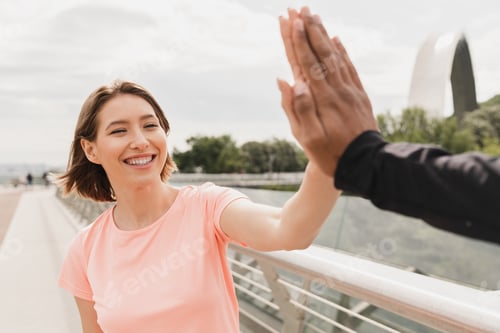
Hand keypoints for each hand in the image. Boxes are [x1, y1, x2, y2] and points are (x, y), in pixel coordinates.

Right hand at [278, 7, 377, 176]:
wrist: (365, 163)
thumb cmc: (331, 153)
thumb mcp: (307, 138)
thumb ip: (298, 108)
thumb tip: (288, 80)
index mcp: (322, 98)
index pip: (306, 62)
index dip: (297, 41)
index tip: (290, 21)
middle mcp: (336, 89)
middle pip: (321, 53)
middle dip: (309, 29)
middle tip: (300, 9)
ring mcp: (350, 90)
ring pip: (335, 55)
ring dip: (323, 34)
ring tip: (314, 16)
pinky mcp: (359, 94)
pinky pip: (349, 67)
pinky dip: (342, 50)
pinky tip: (336, 38)